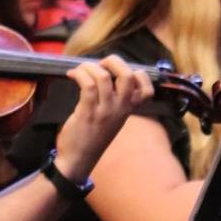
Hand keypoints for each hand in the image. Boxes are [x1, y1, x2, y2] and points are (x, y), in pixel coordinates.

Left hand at [56, 56, 153, 182]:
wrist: (79, 159)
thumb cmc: (93, 136)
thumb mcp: (112, 119)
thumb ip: (115, 101)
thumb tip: (105, 73)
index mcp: (129, 110)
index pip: (147, 90)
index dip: (139, 74)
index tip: (119, 72)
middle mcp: (121, 109)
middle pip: (128, 76)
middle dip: (114, 61)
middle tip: (100, 63)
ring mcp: (105, 111)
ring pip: (103, 77)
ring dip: (89, 67)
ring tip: (81, 69)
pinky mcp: (88, 113)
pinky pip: (87, 85)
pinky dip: (79, 74)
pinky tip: (72, 75)